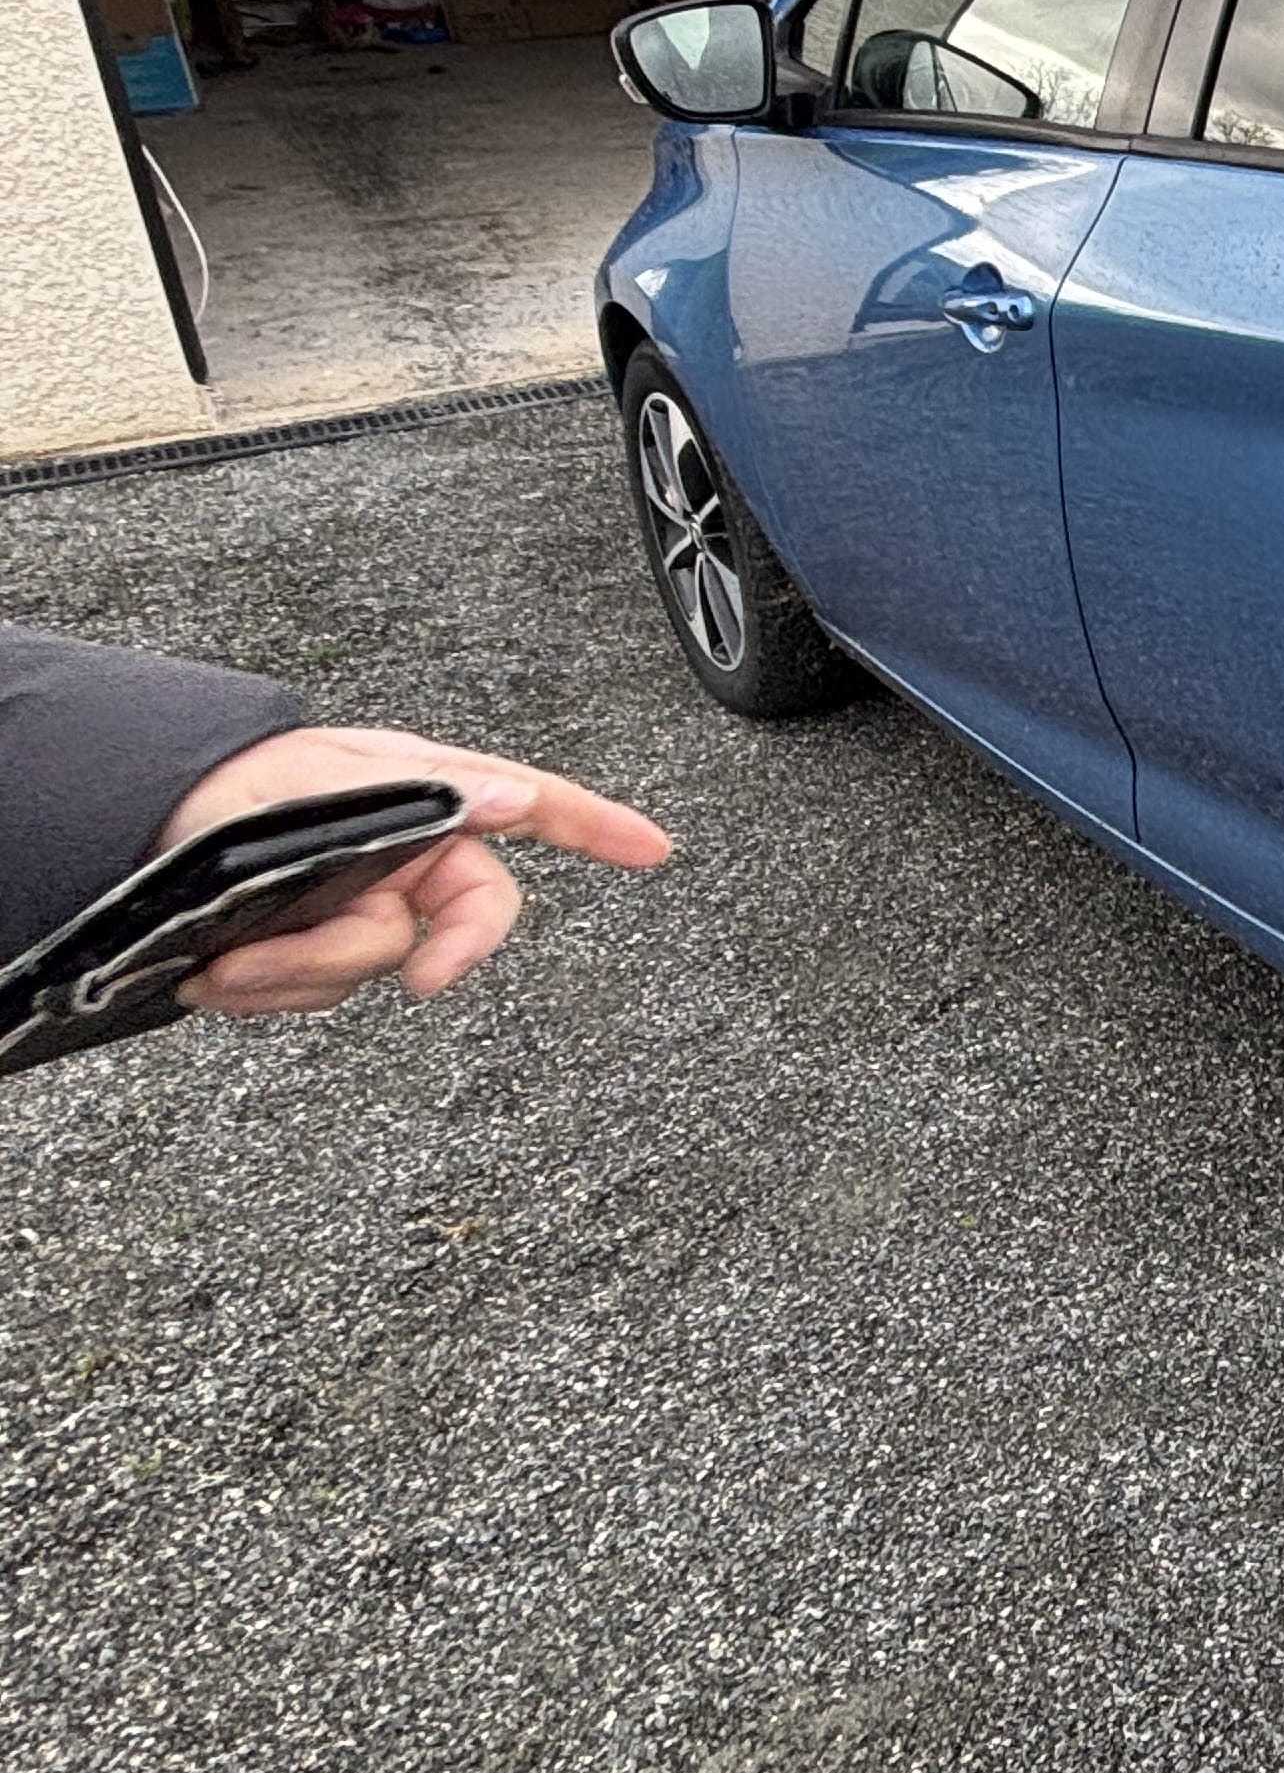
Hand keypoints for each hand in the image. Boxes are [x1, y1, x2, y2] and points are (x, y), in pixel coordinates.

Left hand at [155, 726, 672, 1016]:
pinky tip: (222, 973)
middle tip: (417, 982)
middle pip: (458, 923)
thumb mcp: (325, 778)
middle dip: (411, 952)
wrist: (142, 825)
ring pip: (372, 968)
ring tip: (230, 960)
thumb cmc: (236, 783)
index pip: (534, 806)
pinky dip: (267, 991)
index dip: (600, 827)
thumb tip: (508, 797)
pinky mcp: (317, 950)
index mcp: (427, 797)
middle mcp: (408, 856)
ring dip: (298, 974)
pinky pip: (319, 993)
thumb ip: (419, 794)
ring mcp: (365, 906)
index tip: (653, 850)